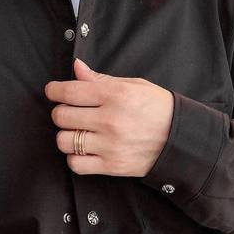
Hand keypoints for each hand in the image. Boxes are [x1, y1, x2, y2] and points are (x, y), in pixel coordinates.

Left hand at [44, 57, 173, 176]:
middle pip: (62, 116)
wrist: (180, 139)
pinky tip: (83, 151)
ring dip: (66, 136)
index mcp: (115, 95)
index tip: (53, 91)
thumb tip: (76, 68)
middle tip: (69, 112)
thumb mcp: (133, 85)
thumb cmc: (157, 109)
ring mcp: (109, 145)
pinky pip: (76, 164)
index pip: (69, 92)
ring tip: (77, 133)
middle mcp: (109, 120)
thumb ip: (101, 79)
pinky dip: (74, 158)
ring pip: (64, 141)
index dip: (54, 91)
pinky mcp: (111, 165)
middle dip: (61, 113)